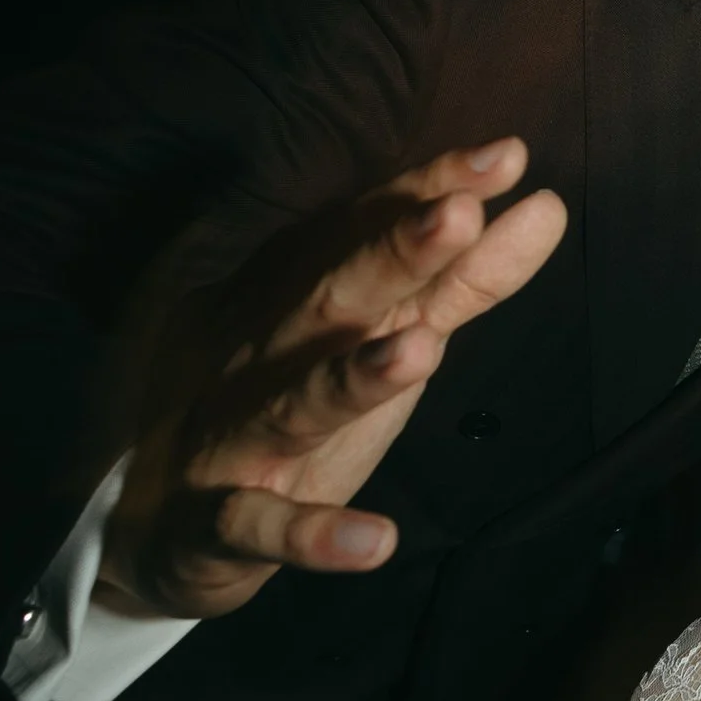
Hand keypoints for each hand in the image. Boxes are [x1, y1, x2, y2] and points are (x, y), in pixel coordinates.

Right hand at [97, 137, 567, 620]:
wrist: (153, 525)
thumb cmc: (288, 405)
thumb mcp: (384, 340)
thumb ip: (464, 282)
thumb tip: (547, 207)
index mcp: (302, 300)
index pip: (365, 232)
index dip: (428, 193)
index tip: (504, 158)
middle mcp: (264, 353)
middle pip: (330, 297)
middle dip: (392, 255)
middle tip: (459, 214)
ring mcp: (235, 435)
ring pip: (295, 402)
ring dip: (353, 378)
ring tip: (421, 351)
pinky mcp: (216, 523)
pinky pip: (259, 526)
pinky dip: (311, 536)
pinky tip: (377, 542)